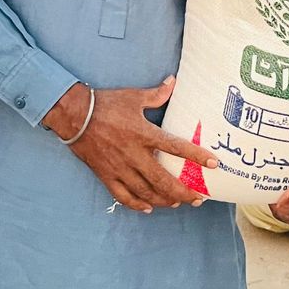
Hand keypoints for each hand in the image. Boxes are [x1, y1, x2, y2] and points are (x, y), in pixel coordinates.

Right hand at [45, 77, 218, 213]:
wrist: (75, 116)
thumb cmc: (106, 104)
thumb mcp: (133, 96)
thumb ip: (156, 94)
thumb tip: (173, 81)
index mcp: (143, 134)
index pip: (176, 147)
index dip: (196, 156)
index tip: (213, 164)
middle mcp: (134, 155)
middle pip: (164, 180)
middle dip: (183, 191)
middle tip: (198, 198)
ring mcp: (120, 168)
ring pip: (146, 192)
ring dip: (164, 200)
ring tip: (178, 203)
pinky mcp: (107, 175)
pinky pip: (124, 196)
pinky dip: (137, 204)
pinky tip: (148, 207)